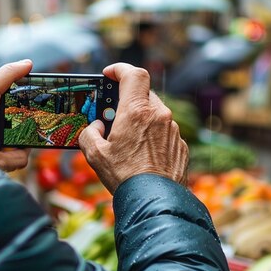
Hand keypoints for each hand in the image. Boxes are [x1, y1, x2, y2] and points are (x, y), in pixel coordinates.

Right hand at [79, 63, 187, 192]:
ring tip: (127, 141)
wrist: (155, 202)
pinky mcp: (181, 145)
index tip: (109, 74)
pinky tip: (143, 155)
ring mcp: (173, 130)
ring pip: (155, 114)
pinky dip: (153, 136)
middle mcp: (159, 115)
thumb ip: (90, 133)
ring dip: (141, 120)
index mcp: (137, 111)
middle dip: (127, 101)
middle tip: (113, 116)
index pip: (134, 73)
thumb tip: (96, 128)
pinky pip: (165, 132)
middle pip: (143, 94)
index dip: (120, 69)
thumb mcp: (95, 154)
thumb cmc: (124, 176)